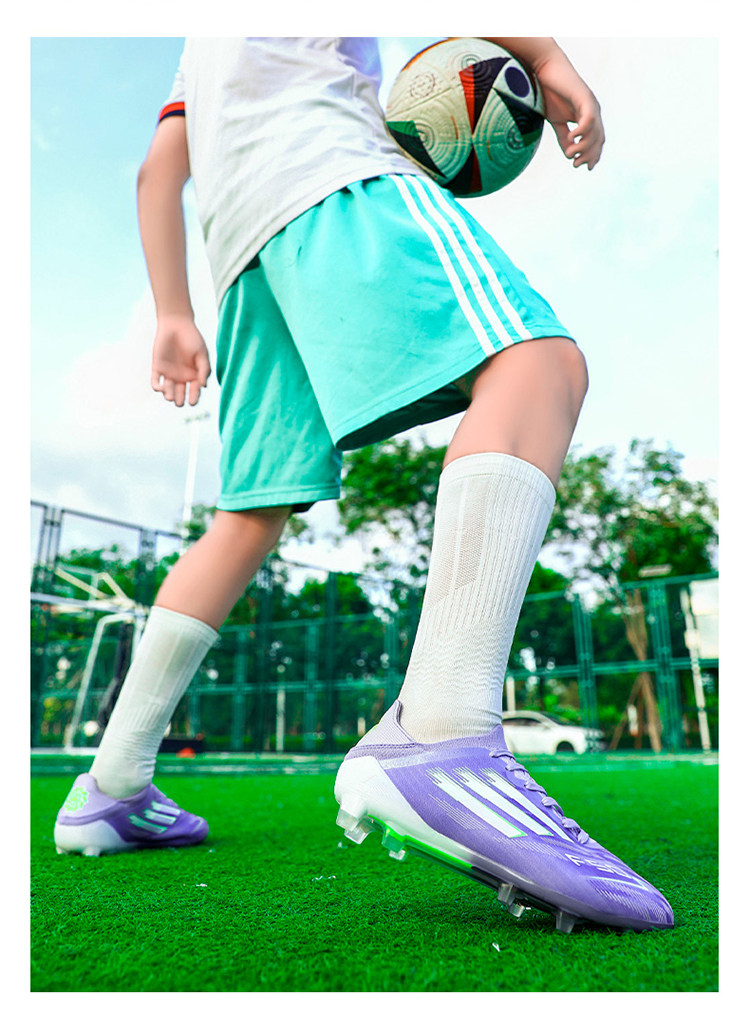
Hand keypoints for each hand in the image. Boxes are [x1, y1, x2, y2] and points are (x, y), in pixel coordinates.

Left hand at [150, 314, 210, 406]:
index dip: (193, 397)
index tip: (192, 402)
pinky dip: (157, 387)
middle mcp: (181, 377)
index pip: (194, 391)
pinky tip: (161, 387)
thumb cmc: (192, 338)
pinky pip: (155, 382)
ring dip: (168, 396)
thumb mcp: (202, 353)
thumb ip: (204, 369)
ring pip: (168, 391)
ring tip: (170, 397)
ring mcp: (169, 373)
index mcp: (194, 375)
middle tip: (179, 402)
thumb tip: (203, 386)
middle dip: (179, 400)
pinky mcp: (158, 368)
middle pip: (180, 394)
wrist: (176, 324)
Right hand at [534, 50, 604, 169]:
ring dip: (584, 146)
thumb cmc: (549, 92)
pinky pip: (588, 119)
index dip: (593, 155)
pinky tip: (572, 139)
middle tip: (577, 165)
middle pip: (598, 138)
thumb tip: (569, 154)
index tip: (584, 168)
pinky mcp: (584, 97)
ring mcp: (590, 104)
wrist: (544, 70)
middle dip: (590, 154)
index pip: (596, 140)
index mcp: (587, 116)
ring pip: (594, 131)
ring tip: (571, 154)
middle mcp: (593, 110)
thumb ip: (564, 136)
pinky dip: (581, 132)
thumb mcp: (556, 121)